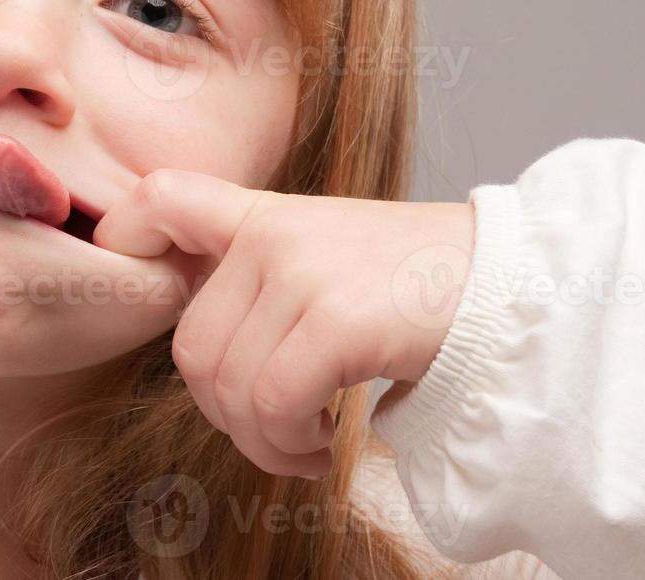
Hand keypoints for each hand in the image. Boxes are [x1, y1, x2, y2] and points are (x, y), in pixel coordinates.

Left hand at [93, 170, 475, 477]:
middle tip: (276, 431)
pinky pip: (271, 405)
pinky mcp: (336, 318)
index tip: (131, 277)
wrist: (520, 291)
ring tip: (307, 444)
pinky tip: (324, 446)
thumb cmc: (420, 290)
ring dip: (262, 442)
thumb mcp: (329, 257)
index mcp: (265, 215)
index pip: (163, 197)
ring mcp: (302, 272)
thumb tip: (201, 352)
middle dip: (225, 413)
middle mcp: (273, 235)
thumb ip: (261, 277)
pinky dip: (290, 445)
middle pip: (190, 347)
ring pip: (228, 388)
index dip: (125, 235)